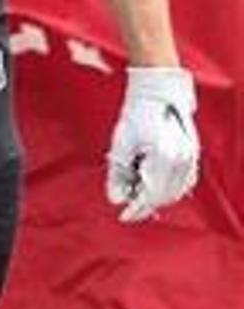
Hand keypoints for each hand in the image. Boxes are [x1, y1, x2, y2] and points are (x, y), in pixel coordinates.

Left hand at [106, 66, 199, 221]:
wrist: (157, 92)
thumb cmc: (136, 114)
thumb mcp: (121, 144)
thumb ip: (118, 174)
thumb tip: (115, 199)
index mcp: (163, 158)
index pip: (150, 195)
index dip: (136, 209)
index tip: (123, 216)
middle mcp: (181, 161)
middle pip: (164, 196)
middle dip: (145, 203)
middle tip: (127, 205)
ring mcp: (191, 158)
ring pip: (175, 191)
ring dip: (157, 197)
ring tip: (137, 192)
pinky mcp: (193, 155)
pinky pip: (184, 182)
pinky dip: (169, 188)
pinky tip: (154, 186)